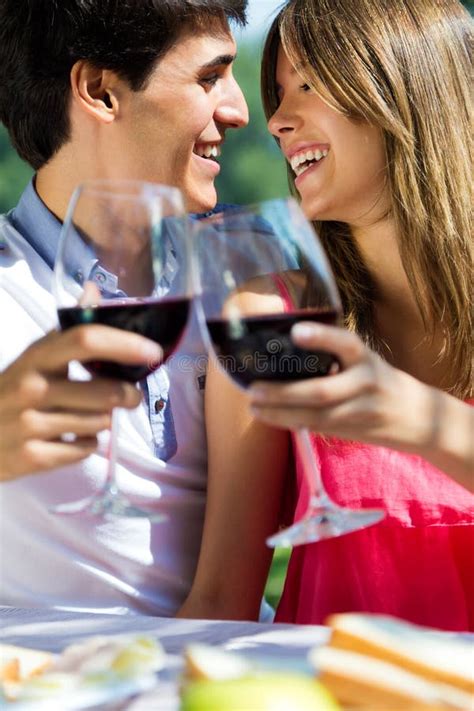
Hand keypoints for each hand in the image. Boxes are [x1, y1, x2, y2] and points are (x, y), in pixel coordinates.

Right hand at [0, 326, 161, 480]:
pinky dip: (89, 445)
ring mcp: (30, 425)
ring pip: (99, 423)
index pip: (85, 340)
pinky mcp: (32, 458)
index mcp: (36, 357)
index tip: (153, 351)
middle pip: (104, 391)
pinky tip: (74, 438)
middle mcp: (31, 388)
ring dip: (105, 421)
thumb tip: (94, 289)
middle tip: (131, 396)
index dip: (125, 343)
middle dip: (128, 395)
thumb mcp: (34, 358)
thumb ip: (68, 330)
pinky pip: (85, 450)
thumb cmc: (11, 392)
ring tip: (93, 417)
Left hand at [248, 322, 440, 453]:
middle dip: (283, 392)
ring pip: (317, 416)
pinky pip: (319, 427)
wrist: (418, 417)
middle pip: (322, 391)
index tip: (296, 332)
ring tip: (255, 407)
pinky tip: (271, 418)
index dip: (322, 337)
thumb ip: (335, 356)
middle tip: (253, 389)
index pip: (346, 343)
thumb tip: (285, 348)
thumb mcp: (365, 361)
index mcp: (366, 358)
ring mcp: (362, 411)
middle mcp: (366, 383)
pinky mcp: (355, 431)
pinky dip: (293, 423)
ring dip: (281, 414)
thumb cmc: (380, 382)